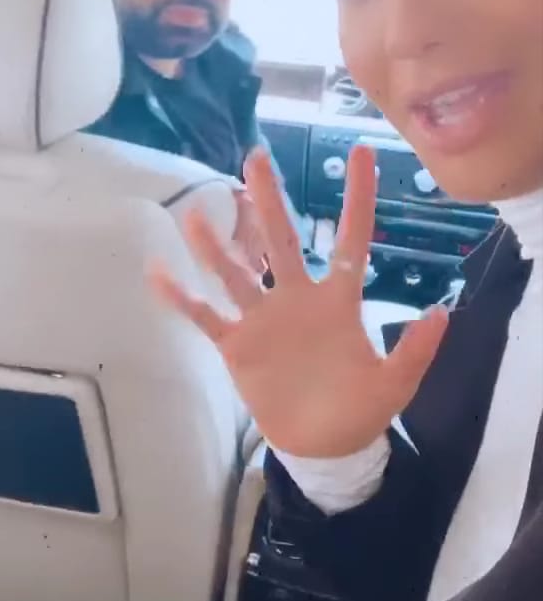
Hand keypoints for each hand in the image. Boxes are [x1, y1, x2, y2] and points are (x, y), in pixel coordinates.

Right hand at [150, 145, 447, 458]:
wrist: (323, 448)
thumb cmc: (360, 410)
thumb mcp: (395, 384)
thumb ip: (414, 350)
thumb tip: (441, 312)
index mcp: (338, 301)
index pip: (349, 240)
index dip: (357, 198)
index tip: (362, 152)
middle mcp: (297, 299)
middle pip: (281, 240)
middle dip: (268, 201)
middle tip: (256, 157)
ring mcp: (264, 320)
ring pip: (237, 272)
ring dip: (216, 246)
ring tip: (196, 215)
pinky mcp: (238, 345)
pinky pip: (206, 316)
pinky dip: (182, 297)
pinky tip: (158, 271)